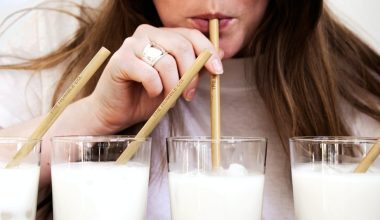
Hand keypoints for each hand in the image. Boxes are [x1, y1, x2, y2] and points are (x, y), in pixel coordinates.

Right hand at [88, 24, 222, 132]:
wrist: (116, 111)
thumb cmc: (145, 95)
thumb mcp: (176, 81)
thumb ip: (193, 67)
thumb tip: (220, 55)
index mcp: (162, 35)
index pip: (191, 35)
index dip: (208, 52)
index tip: (217, 71)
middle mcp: (146, 33)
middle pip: (181, 46)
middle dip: (190, 74)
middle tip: (188, 94)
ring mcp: (131, 45)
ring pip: (166, 62)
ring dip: (172, 86)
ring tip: (166, 97)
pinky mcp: (120, 60)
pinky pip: (149, 74)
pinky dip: (155, 88)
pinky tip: (151, 93)